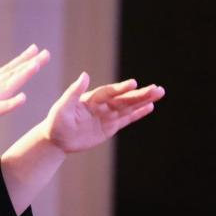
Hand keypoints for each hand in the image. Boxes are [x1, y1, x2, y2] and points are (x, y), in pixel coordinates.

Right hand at [0, 45, 50, 152]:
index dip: (20, 61)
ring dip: (20, 76)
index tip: (35, 51)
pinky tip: (22, 98)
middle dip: (26, 63)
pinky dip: (9, 103)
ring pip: (4, 87)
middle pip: (8, 75)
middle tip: (44, 52)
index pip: (4, 72)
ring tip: (36, 66)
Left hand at [41, 73, 163, 153]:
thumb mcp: (61, 107)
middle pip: (124, 99)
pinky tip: (150, 107)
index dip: (121, 88)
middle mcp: (102, 105)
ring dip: (143, 100)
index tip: (134, 83)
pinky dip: (138, 113)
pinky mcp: (110, 127)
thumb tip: (85, 75)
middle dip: (140, 94)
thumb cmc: (56, 122)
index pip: (109, 92)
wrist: (56, 140)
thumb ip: (73, 92)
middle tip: (157, 88)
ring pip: (128, 107)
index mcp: (91, 98)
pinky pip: (126, 119)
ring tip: (159, 93)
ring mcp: (107, 115)